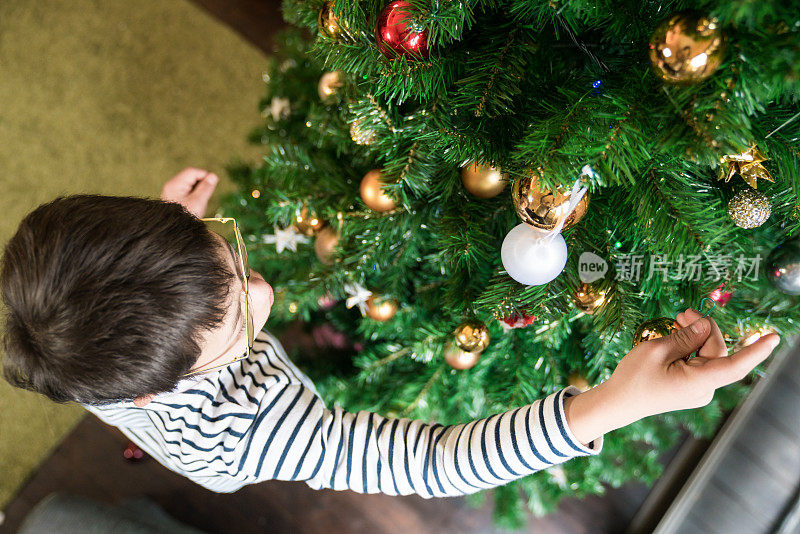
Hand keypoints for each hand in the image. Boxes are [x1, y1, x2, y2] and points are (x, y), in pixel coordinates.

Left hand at [160, 167, 219, 217]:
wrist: (171, 232)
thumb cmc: (184, 217)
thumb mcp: (198, 202)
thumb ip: (206, 188)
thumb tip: (213, 176)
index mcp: (175, 184)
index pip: (192, 172)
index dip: (204, 175)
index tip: (213, 184)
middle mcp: (172, 186)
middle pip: (190, 178)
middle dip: (201, 184)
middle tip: (206, 196)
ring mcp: (172, 193)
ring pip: (189, 186)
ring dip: (198, 192)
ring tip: (199, 204)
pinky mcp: (174, 199)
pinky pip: (186, 193)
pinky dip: (193, 197)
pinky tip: (194, 207)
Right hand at [563, 308, 780, 444]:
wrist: (617, 403)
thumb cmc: (633, 378)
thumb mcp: (656, 350)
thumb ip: (686, 336)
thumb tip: (705, 326)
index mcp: (698, 381)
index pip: (736, 365)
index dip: (756, 351)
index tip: (774, 337)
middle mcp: (704, 389)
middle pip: (717, 352)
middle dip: (704, 329)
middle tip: (683, 312)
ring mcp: (697, 391)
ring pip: (707, 357)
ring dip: (696, 337)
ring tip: (677, 321)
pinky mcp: (690, 389)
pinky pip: (698, 364)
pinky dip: (690, 349)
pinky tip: (676, 337)